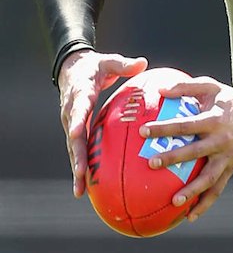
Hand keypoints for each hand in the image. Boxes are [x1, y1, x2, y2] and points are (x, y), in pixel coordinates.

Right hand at [57, 50, 147, 196]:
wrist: (71, 70)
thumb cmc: (94, 66)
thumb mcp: (107, 61)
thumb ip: (123, 64)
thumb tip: (142, 62)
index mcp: (79, 95)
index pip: (78, 110)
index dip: (77, 123)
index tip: (78, 135)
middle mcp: (71, 112)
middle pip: (73, 138)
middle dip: (76, 157)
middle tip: (81, 175)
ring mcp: (71, 123)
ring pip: (73, 149)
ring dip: (76, 169)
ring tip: (81, 191)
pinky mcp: (74, 131)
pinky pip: (79, 150)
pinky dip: (82, 168)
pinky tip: (88, 187)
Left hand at [139, 76, 232, 220]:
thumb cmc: (229, 99)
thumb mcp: (210, 86)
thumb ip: (185, 87)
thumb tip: (159, 90)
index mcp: (214, 119)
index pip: (186, 125)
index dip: (165, 128)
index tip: (143, 131)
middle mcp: (221, 140)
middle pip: (195, 152)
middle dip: (174, 158)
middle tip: (152, 163)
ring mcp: (227, 157)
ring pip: (209, 178)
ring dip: (192, 191)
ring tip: (174, 202)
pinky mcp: (230, 168)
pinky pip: (217, 190)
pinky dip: (205, 204)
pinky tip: (189, 216)